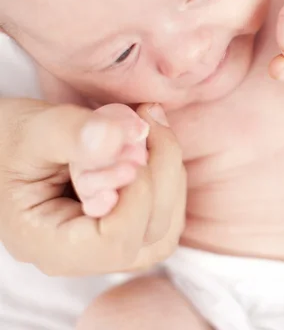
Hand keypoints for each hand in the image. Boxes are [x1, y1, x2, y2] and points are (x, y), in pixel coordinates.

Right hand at [0, 100, 185, 275]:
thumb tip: (122, 137)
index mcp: (49, 244)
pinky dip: (169, 180)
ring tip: (149, 130)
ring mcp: (107, 249)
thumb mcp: (34, 130)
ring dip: (170, 173)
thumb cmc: (9, 142)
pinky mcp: (125, 231)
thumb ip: (75, 134)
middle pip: (150, 233)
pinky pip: (167, 217)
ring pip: (167, 227)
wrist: (7, 148)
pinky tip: (151, 147)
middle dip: (161, 171)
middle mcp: (81, 258)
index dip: (138, 192)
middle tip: (147, 121)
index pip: (116, 240)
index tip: (132, 143)